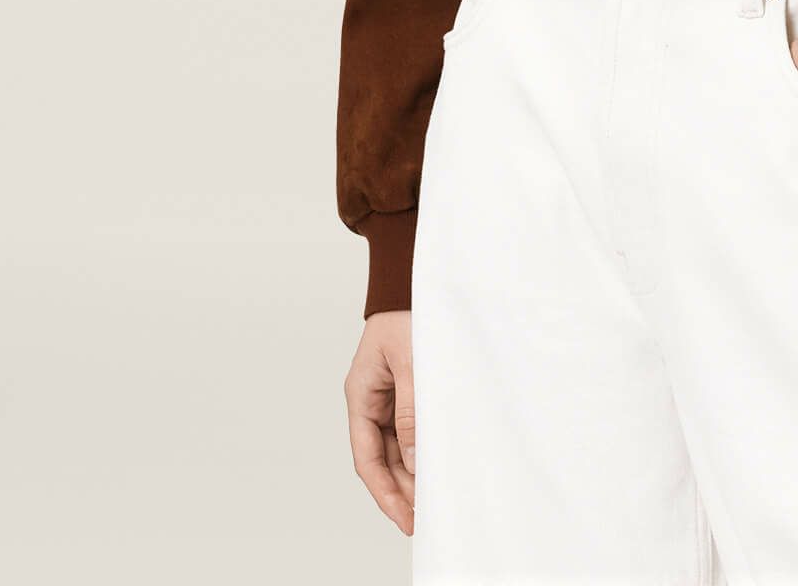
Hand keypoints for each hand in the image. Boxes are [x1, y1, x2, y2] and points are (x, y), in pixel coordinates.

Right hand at [345, 308, 414, 534]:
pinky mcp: (406, 389)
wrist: (414, 279)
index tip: (404, 517)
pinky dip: (422, 449)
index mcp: (360, 394)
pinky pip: (410, 428)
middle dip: (401, 489)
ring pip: (397, 447)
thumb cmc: (409, 312)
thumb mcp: (410, 361)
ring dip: (412, 472)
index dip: (384, 491)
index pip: (367, 457)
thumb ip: (410, 410)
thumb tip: (413, 460)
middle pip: (382, 458)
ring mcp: (388, 396)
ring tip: (433, 499)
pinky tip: (436, 464)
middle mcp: (371, 400)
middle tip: (424, 518)